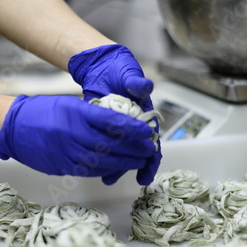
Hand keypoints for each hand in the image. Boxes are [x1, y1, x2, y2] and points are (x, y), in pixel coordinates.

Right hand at [0, 95, 155, 183]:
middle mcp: (75, 134)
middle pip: (113, 145)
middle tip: (149, 148)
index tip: (147, 131)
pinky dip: (107, 169)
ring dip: (125, 162)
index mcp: (78, 114)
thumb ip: (93, 115)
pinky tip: (117, 167)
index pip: (113, 122)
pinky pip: (90, 171)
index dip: (134, 129)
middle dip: (135, 148)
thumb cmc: (42, 112)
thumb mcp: (70, 104)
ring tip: (138, 160)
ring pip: (104, 161)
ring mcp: (69, 153)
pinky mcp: (63, 167)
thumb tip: (118, 125)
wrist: (13, 127)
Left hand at [68, 44, 160, 184]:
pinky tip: (94, 167)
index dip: (152, 155)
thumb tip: (146, 86)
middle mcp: (132, 126)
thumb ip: (137, 83)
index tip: (149, 167)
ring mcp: (117, 129)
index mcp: (144, 115)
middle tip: (137, 180)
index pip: (152, 139)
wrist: (103, 66)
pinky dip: (101, 157)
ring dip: (116, 166)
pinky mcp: (102, 129)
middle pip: (137, 151)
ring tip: (108, 179)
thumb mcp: (129, 74)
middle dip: (136, 166)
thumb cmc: (121, 70)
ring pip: (119, 152)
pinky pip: (103, 146)